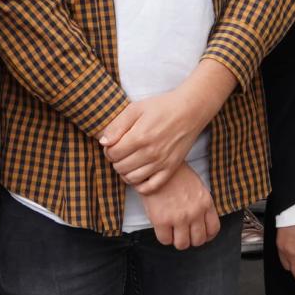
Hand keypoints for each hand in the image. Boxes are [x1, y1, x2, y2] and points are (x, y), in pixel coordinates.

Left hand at [101, 63, 234, 192]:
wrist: (191, 110)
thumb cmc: (162, 107)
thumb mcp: (136, 108)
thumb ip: (117, 125)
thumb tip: (103, 143)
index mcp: (139, 137)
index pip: (112, 154)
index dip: (108, 149)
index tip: (114, 143)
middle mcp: (150, 153)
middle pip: (120, 167)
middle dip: (116, 160)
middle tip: (121, 151)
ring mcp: (161, 162)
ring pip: (132, 179)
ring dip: (125, 172)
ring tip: (129, 160)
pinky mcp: (171, 168)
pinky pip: (150, 187)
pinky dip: (140, 184)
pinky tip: (139, 172)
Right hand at [142, 164, 220, 249]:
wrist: (157, 166)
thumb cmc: (177, 175)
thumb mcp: (198, 187)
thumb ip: (201, 205)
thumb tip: (200, 223)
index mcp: (206, 203)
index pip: (213, 229)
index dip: (206, 236)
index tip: (200, 234)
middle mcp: (195, 212)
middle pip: (198, 240)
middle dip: (191, 239)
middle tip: (184, 234)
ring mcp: (179, 218)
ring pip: (182, 244)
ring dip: (177, 240)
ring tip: (173, 232)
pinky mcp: (162, 220)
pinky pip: (165, 241)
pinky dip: (164, 237)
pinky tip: (162, 228)